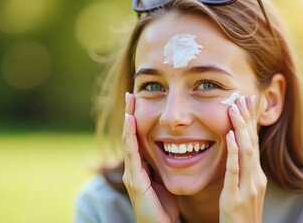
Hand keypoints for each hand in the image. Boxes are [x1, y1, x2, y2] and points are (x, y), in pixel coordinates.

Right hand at [122, 92, 178, 222]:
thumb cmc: (164, 209)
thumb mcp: (164, 183)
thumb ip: (164, 168)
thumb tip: (173, 152)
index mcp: (141, 168)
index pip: (138, 138)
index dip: (137, 120)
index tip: (140, 101)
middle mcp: (133, 168)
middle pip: (130, 135)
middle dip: (130, 114)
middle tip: (132, 94)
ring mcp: (132, 173)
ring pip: (129, 141)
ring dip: (129, 120)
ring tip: (130, 102)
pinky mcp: (135, 180)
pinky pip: (132, 153)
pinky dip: (131, 136)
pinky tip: (132, 121)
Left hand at [220, 95, 266, 222]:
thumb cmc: (240, 215)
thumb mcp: (244, 190)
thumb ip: (240, 171)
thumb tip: (236, 151)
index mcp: (256, 176)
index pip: (254, 143)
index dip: (250, 123)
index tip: (246, 103)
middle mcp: (256, 178)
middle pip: (252, 142)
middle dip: (247, 119)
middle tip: (242, 97)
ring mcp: (248, 187)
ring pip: (246, 152)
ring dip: (241, 128)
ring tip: (235, 108)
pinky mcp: (236, 197)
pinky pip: (234, 171)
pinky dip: (234, 151)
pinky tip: (231, 136)